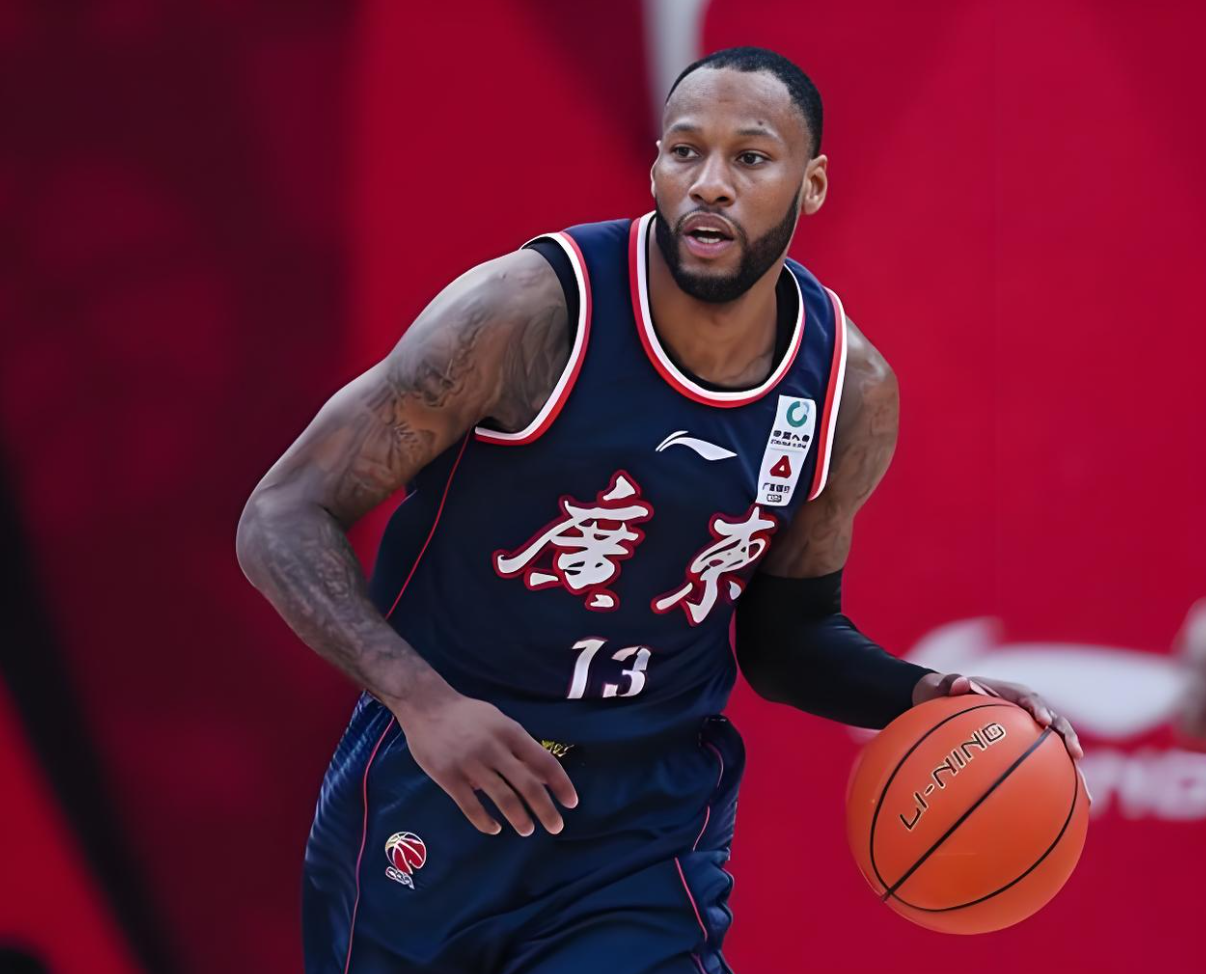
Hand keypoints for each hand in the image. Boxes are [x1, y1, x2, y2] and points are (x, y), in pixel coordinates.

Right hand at [390, 688, 578, 836]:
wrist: (426, 706)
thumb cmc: (468, 715)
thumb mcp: (499, 722)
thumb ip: (520, 748)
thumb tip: (544, 777)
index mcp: (510, 732)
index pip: (544, 761)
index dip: (560, 784)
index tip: (571, 802)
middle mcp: (494, 748)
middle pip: (527, 784)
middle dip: (545, 809)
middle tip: (556, 827)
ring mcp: (470, 763)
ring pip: (502, 798)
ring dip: (519, 818)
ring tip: (527, 829)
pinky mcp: (448, 777)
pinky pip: (471, 807)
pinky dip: (485, 821)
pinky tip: (494, 828)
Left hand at [912, 671, 1091, 803]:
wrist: (946, 702)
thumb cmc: (945, 694)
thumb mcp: (942, 687)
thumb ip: (950, 683)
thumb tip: (959, 682)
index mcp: (1010, 695)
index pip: (1029, 699)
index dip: (1038, 708)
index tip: (1042, 720)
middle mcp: (1026, 712)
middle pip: (1054, 723)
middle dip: (1067, 736)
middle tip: (1075, 754)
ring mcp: (1030, 731)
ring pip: (1058, 748)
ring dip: (1072, 768)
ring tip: (1085, 793)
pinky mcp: (1030, 750)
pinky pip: (1047, 767)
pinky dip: (1061, 785)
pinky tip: (1075, 809)